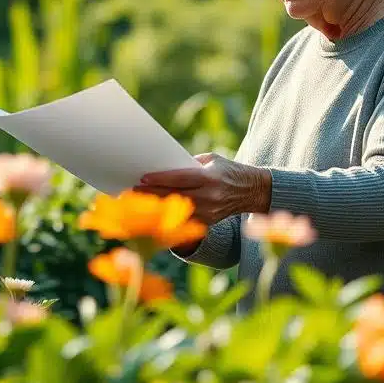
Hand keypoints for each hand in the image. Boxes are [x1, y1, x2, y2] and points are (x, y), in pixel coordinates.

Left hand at [134, 153, 272, 225]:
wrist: (252, 191)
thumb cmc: (226, 170)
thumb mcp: (211, 159)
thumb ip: (189, 163)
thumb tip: (163, 165)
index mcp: (210, 178)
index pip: (180, 178)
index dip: (160, 179)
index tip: (142, 178)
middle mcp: (210, 197)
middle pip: (174, 196)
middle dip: (152, 194)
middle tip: (131, 191)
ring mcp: (209, 212)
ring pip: (176, 211)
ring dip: (156, 207)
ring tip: (137, 203)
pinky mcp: (208, 223)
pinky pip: (184, 220)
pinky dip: (168, 216)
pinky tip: (153, 213)